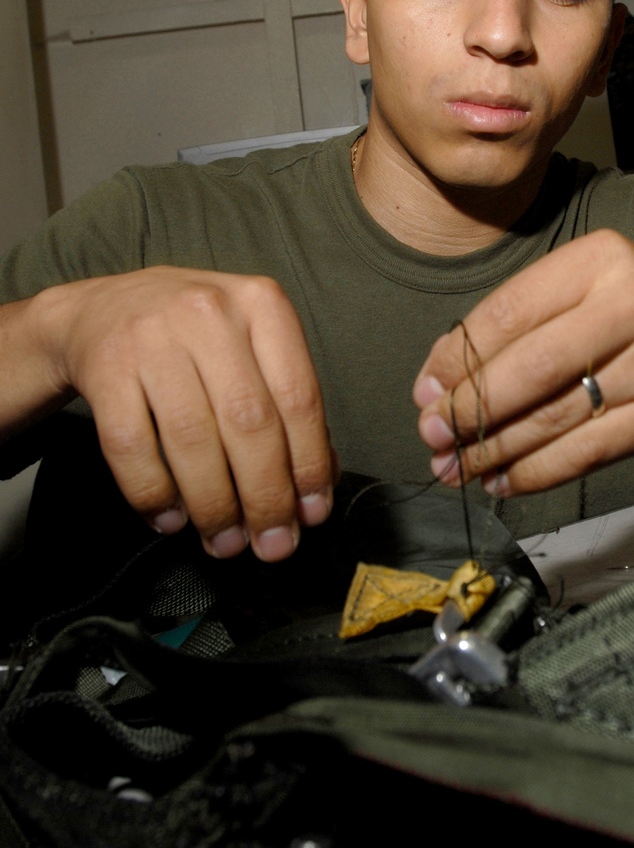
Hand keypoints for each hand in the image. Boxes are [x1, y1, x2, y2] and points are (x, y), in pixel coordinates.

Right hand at [35, 267, 335, 559]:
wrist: (100, 308)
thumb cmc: (193, 338)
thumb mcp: (249, 346)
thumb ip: (286, 404)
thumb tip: (318, 483)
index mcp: (261, 303)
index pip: (299, 397)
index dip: (309, 465)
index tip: (312, 514)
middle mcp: (209, 312)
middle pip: (250, 423)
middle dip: (265, 497)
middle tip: (271, 544)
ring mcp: (152, 336)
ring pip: (192, 439)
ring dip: (213, 506)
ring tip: (224, 541)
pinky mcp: (104, 365)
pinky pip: (133, 447)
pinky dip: (155, 494)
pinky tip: (172, 520)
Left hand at [413, 230, 633, 496]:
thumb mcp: (591, 288)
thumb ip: (524, 322)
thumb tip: (441, 380)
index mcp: (601, 259)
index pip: (510, 309)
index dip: (458, 356)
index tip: (425, 388)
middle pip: (529, 366)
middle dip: (469, 408)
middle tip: (432, 435)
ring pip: (552, 415)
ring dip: (493, 448)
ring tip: (456, 466)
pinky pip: (583, 452)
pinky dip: (534, 473)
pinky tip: (503, 481)